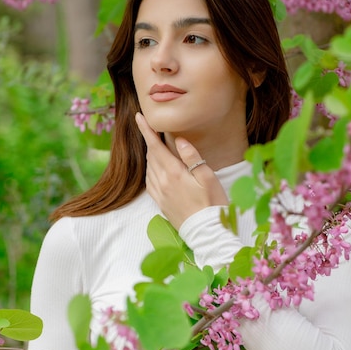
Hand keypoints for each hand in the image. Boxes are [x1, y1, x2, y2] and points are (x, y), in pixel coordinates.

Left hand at [136, 113, 227, 228]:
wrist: (206, 232)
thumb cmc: (212, 204)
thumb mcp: (208, 177)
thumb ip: (192, 157)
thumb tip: (178, 140)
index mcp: (174, 173)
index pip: (155, 146)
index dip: (146, 130)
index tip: (138, 117)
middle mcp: (162, 182)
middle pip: (151, 155)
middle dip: (151, 140)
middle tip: (153, 128)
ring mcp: (160, 194)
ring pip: (149, 168)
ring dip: (151, 155)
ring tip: (158, 147)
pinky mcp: (160, 203)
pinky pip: (150, 182)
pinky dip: (151, 170)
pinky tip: (157, 169)